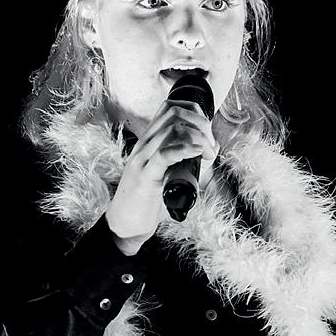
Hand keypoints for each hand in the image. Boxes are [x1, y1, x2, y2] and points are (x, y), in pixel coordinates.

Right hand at [105, 100, 219, 253]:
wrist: (125, 226)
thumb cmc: (146, 203)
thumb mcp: (165, 175)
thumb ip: (181, 161)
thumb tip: (209, 149)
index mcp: (148, 142)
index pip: (170, 108)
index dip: (195, 114)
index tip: (207, 136)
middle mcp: (144, 145)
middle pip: (174, 113)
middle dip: (201, 124)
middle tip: (210, 147)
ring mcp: (143, 159)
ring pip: (172, 129)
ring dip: (199, 138)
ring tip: (206, 155)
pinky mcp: (145, 177)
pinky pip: (164, 154)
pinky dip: (185, 149)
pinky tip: (198, 154)